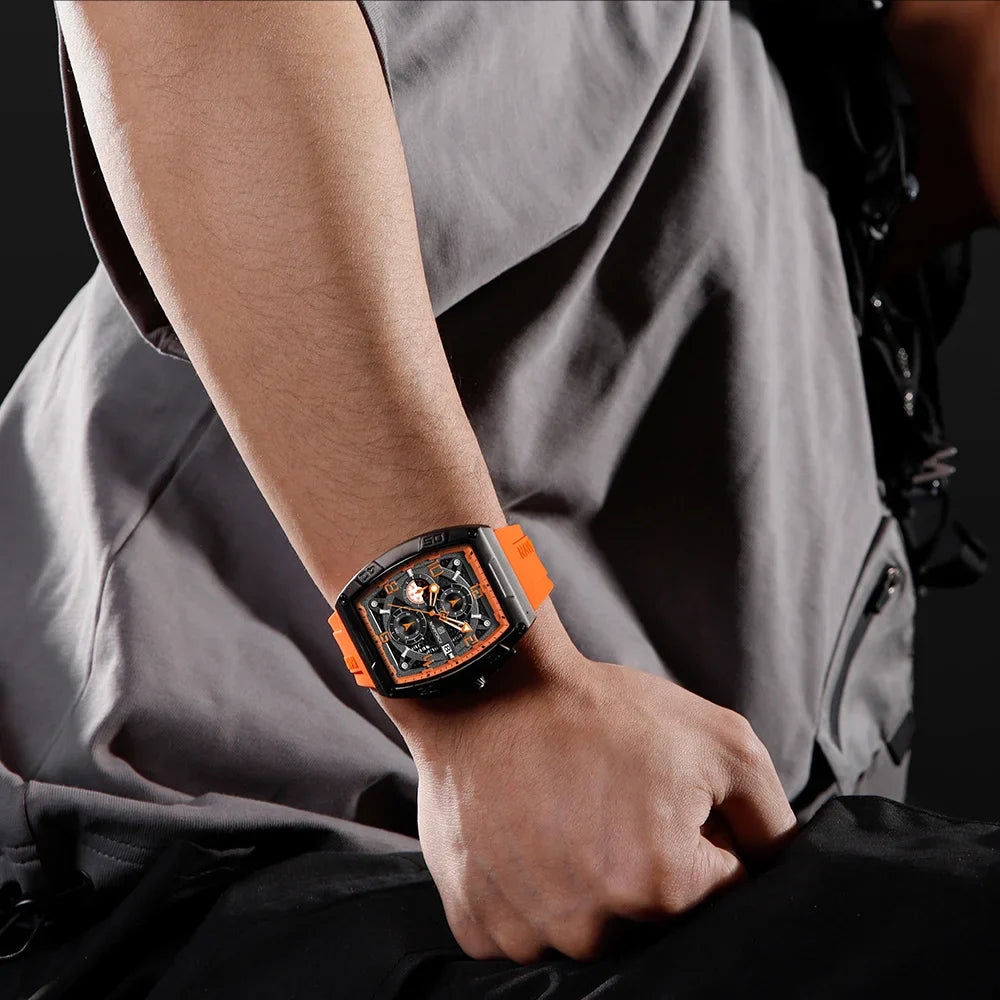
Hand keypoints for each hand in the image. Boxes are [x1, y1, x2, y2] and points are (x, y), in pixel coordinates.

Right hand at [387, 628, 797, 963]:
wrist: (487, 688)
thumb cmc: (599, 709)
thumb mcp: (719, 738)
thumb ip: (773, 820)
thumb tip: (784, 875)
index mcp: (660, 885)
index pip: (718, 896)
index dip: (703, 841)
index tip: (664, 800)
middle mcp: (593, 927)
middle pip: (652, 922)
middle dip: (646, 869)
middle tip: (611, 803)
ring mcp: (528, 931)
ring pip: (587, 931)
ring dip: (585, 887)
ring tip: (562, 817)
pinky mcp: (478, 925)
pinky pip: (525, 932)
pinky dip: (531, 895)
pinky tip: (525, 839)